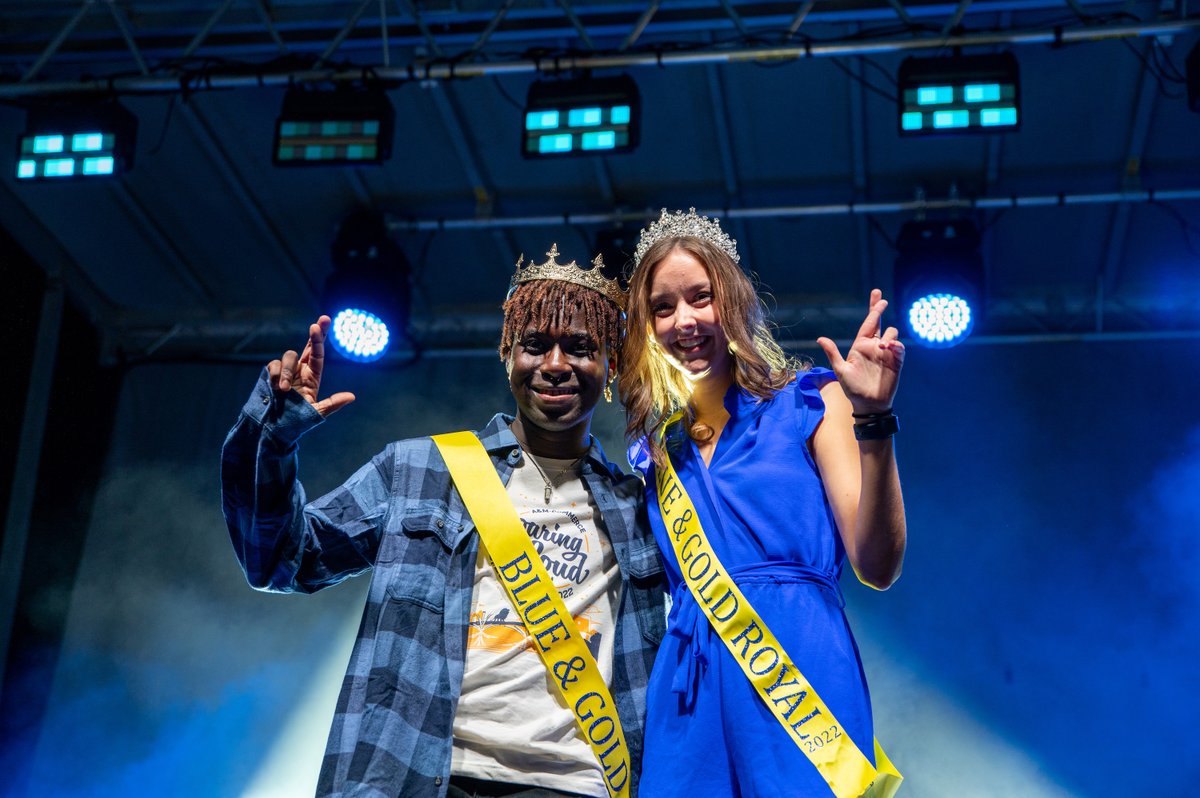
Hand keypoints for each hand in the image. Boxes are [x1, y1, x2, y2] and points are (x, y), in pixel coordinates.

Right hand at [267, 316, 355, 417]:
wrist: (275, 425)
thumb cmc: (297, 419)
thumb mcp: (317, 412)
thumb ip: (332, 404)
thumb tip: (352, 397)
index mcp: (312, 376)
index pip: (318, 353)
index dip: (320, 338)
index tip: (323, 322)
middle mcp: (300, 369)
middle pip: (307, 346)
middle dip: (315, 333)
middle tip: (319, 323)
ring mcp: (285, 370)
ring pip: (289, 356)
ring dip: (288, 371)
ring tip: (285, 390)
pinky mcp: (272, 374)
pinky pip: (274, 365)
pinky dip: (276, 374)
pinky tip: (276, 388)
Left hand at [816, 289, 904, 414]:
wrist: (868, 404)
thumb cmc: (852, 388)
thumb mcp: (840, 370)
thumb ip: (832, 353)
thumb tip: (820, 338)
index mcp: (860, 346)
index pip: (868, 324)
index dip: (873, 309)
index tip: (877, 295)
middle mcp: (874, 346)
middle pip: (880, 323)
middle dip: (880, 310)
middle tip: (882, 300)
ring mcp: (885, 353)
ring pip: (891, 334)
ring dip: (888, 335)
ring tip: (883, 344)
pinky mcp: (896, 362)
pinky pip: (899, 348)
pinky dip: (897, 345)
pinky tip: (890, 348)